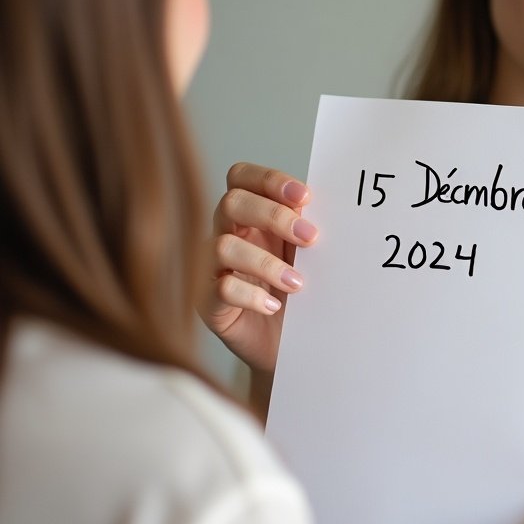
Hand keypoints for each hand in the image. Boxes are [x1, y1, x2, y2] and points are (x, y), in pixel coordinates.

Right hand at [200, 162, 318, 374]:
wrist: (288, 346)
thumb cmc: (295, 295)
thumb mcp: (303, 257)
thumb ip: (303, 229)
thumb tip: (316, 206)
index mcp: (250, 217)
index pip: (242, 178)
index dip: (269, 180)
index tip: (305, 197)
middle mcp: (226, 235)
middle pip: (231, 203)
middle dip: (273, 215)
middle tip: (310, 238)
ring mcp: (211, 269)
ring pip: (222, 246)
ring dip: (266, 263)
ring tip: (297, 284)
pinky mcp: (207, 303)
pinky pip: (220, 289)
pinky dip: (250, 296)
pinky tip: (273, 306)